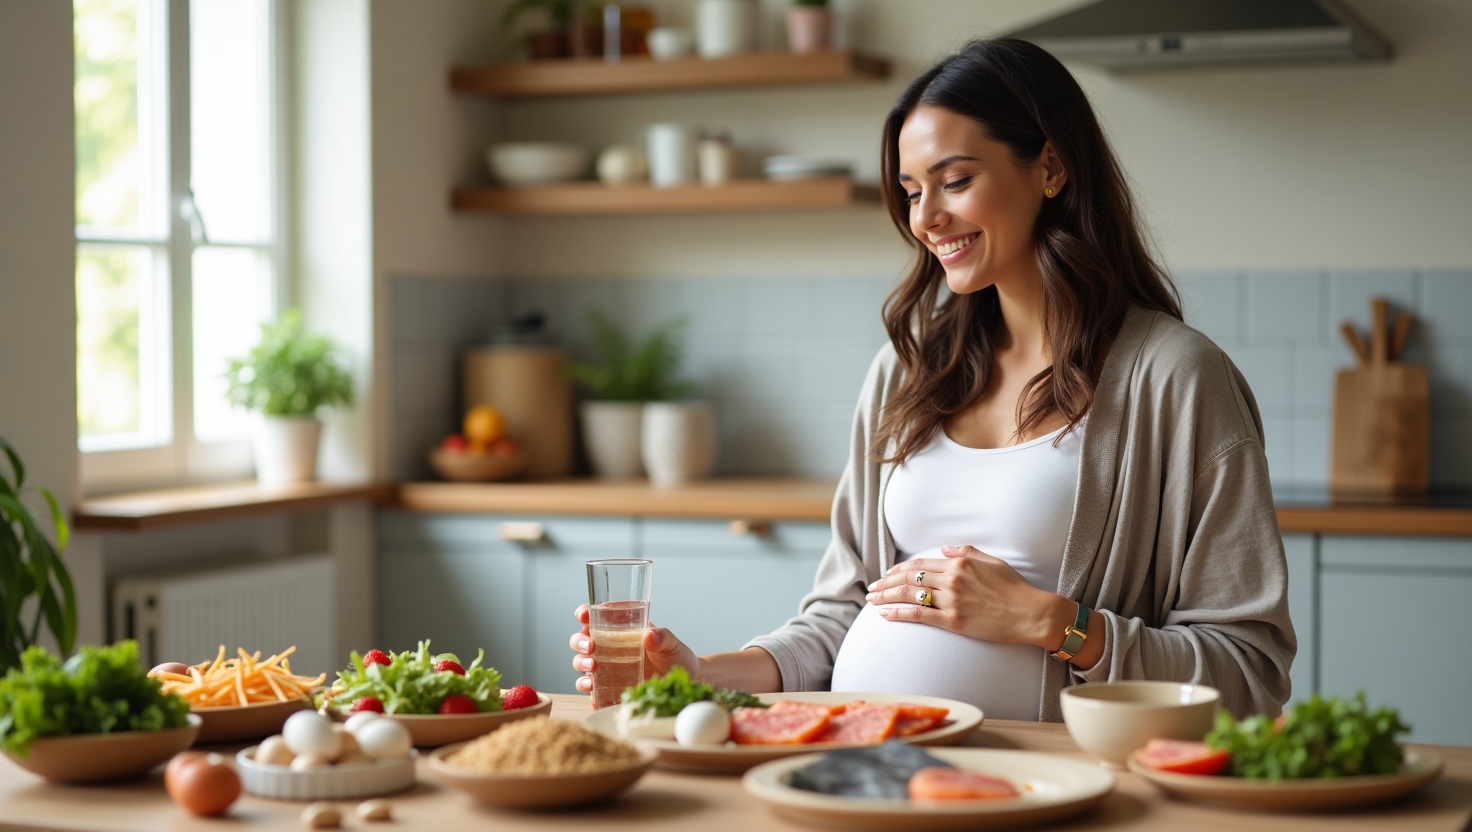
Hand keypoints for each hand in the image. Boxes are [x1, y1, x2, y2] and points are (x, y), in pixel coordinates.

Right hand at [569, 604, 698, 697]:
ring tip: (592, 668)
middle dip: (580, 642)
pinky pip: (591, 689)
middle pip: (581, 640)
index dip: (584, 613)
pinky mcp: (609, 687)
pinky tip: (594, 693)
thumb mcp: (672, 643)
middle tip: (591, 647)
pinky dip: (588, 691)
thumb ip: (663, 637)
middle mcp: (609, 647)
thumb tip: (649, 635)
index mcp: (620, 629)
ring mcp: (607, 668)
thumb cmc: (675, 656)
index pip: (595, 617)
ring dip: (581, 664)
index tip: (583, 615)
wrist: (684, 682)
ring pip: (581, 663)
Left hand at [863, 545, 1072, 649]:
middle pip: (909, 578)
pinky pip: (919, 615)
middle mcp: (952, 579)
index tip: (888, 574)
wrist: (1030, 613)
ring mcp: (951, 600)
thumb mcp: (992, 561)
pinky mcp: (953, 621)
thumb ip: (965, 551)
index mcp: (959, 563)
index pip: (920, 564)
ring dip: (886, 597)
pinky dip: (899, 614)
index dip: (900, 569)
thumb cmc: (1014, 588)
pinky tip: (885, 615)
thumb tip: (944, 548)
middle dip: (886, 583)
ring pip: (909, 595)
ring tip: (872, 600)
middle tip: (872, 588)